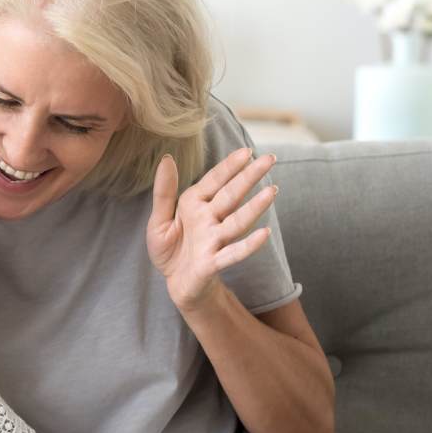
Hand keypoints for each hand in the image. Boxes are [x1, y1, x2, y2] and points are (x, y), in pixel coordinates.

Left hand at [147, 148, 279, 312]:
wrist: (175, 282)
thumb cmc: (171, 248)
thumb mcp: (159, 219)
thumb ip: (164, 191)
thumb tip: (167, 158)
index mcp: (195, 205)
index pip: (215, 181)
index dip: (229, 166)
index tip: (246, 151)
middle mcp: (208, 220)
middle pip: (231, 196)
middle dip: (249, 177)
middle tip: (270, 159)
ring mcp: (213, 241)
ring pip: (236, 222)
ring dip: (254, 207)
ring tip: (272, 191)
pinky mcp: (212, 263)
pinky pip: (232, 254)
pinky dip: (247, 245)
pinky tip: (264, 234)